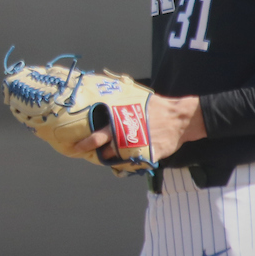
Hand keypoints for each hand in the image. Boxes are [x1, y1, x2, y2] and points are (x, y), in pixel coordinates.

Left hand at [74, 94, 206, 160]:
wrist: (179, 119)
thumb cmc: (157, 107)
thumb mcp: (136, 99)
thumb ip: (121, 102)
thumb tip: (108, 92)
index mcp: (119, 121)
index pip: (97, 135)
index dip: (85, 142)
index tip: (75, 145)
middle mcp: (124, 136)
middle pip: (102, 148)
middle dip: (89, 150)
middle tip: (80, 152)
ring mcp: (135, 148)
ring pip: (115, 157)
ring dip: (110, 156)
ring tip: (107, 154)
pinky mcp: (146, 156)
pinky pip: (132, 163)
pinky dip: (126, 163)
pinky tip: (124, 160)